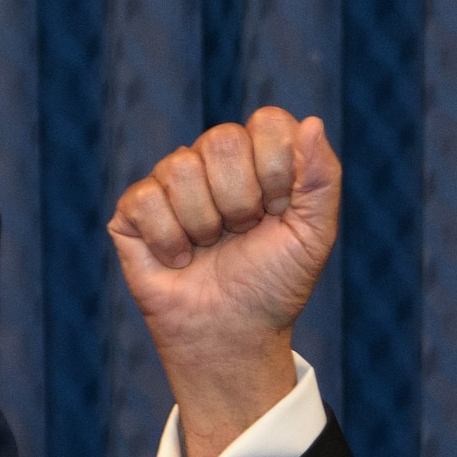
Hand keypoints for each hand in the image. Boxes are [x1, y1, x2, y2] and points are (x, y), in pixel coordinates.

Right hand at [109, 107, 341, 456]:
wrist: (234, 334)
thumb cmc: (274, 285)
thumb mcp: (313, 236)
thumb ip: (322, 179)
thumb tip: (311, 122)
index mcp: (260, 159)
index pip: (267, 123)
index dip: (276, 170)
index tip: (281, 210)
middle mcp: (213, 162)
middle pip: (221, 140)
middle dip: (242, 200)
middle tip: (243, 233)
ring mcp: (171, 183)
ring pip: (180, 169)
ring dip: (205, 224)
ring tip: (211, 248)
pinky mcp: (134, 210)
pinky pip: (147, 200)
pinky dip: (170, 241)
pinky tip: (179, 258)